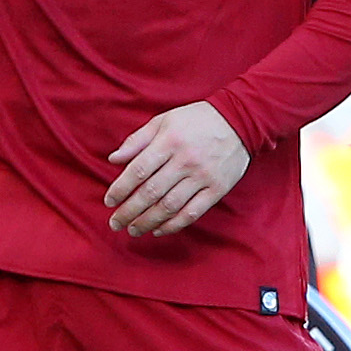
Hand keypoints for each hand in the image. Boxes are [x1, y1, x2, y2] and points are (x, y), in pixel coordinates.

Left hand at [106, 101, 249, 235]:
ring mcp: (202, 176)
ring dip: (148, 222)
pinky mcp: (217, 189)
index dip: (120, 189)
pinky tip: (159, 230)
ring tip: (133, 230)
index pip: (138, 170)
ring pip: (170, 206)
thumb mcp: (164, 120)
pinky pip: (192, 213)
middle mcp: (185, 160)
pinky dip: (173, 225)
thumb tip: (113, 159)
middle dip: (129, 211)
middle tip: (115, 223)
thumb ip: (137, 140)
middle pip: (151, 192)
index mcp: (169, 141)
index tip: (109, 202)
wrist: (240, 121)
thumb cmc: (196, 120)